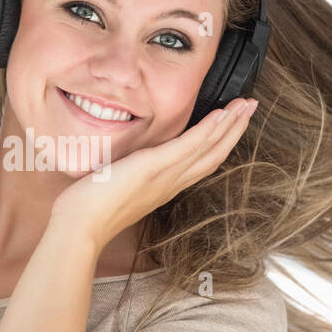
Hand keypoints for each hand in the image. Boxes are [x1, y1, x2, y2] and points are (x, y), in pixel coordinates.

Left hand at [49, 97, 258, 251]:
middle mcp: (171, 183)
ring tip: (247, 104)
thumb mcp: (116, 187)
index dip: (220, 142)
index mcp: (164, 187)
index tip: (232, 122)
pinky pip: (188, 146)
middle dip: (234, 130)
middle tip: (252, 106)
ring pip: (207, 148)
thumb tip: (126, 165)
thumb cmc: (89, 211)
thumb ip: (128, 176)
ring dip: (230, 125)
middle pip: (213, 155)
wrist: (80, 227)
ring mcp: (165, 176)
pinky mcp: (153, 167)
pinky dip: (208, 130)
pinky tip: (222, 114)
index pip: (200, 162)